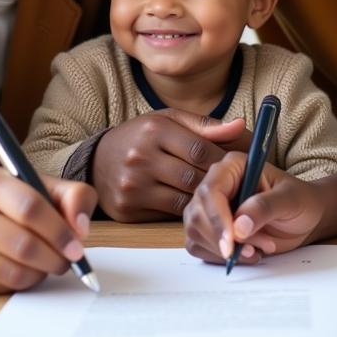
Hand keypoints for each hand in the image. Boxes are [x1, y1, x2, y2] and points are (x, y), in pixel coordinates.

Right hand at [0, 168, 95, 294]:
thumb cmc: (2, 199)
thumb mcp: (36, 183)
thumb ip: (72, 196)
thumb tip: (81, 230)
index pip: (31, 208)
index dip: (59, 231)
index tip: (77, 247)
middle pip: (24, 245)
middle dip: (56, 258)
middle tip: (68, 261)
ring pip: (14, 272)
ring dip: (41, 273)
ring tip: (48, 263)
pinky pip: (0, 288)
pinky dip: (22, 282)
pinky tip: (25, 269)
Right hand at [93, 109, 249, 221]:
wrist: (97, 161)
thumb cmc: (141, 136)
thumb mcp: (169, 120)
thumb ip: (204, 125)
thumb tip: (240, 125)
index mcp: (155, 130)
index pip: (199, 149)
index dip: (223, 160)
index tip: (237, 166)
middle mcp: (141, 157)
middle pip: (193, 177)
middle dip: (216, 184)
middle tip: (233, 187)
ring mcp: (132, 186)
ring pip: (182, 200)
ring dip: (203, 202)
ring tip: (218, 198)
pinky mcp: (127, 210)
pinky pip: (166, 216)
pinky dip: (184, 213)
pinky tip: (195, 208)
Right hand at [183, 152, 325, 263]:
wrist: (306, 217)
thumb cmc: (300, 200)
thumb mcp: (290, 200)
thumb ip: (265, 208)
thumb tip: (239, 227)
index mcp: (233, 167)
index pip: (210, 190)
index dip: (217, 218)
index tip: (230, 243)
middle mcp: (216, 184)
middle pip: (197, 214)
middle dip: (222, 239)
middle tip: (252, 249)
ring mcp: (210, 207)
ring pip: (195, 233)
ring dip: (225, 250)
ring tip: (257, 249)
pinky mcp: (210, 229)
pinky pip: (200, 247)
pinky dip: (220, 258)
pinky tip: (247, 254)